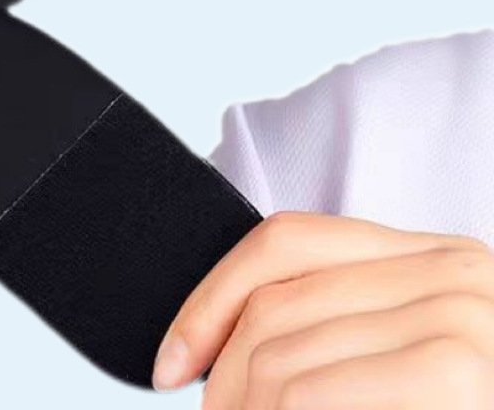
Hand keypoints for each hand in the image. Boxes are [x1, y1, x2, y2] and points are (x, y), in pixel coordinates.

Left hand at [152, 210, 493, 406]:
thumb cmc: (468, 402)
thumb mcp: (411, 355)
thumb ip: (345, 335)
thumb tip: (220, 357)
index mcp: (435, 258)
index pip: (284, 241)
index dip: (211, 296)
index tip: (171, 358)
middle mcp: (452, 274)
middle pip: (275, 307)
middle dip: (221, 377)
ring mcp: (463, 321)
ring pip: (283, 360)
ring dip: (242, 409)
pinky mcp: (457, 371)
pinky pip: (315, 396)